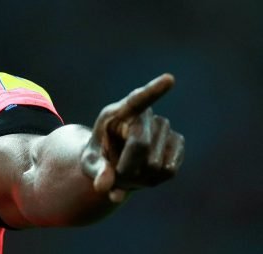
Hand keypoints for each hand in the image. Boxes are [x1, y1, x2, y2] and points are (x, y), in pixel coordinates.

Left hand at [81, 74, 184, 202]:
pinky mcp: (178, 141)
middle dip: (127, 166)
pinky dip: (155, 179)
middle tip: (117, 172)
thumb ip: (95, 172)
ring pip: (156, 162)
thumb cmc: (99, 156)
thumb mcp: (89, 163)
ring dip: (140, 175)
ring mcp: (163, 126)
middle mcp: (144, 115)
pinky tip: (147, 172)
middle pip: (140, 144)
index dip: (154, 90)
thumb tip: (104, 188)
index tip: (170, 79)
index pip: (137, 99)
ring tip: (131, 169)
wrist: (116, 161)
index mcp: (117, 112)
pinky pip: (169, 169)